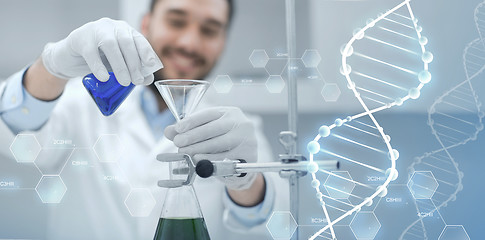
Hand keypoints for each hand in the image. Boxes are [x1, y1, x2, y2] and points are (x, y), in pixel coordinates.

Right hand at [41, 17, 162, 85]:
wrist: (70, 57)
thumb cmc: (98, 59)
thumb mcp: (117, 64)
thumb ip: (132, 69)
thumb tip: (148, 79)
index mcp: (123, 30)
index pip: (138, 38)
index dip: (145, 51)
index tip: (150, 65)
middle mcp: (111, 27)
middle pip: (125, 42)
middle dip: (134, 62)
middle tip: (137, 80)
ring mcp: (94, 30)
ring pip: (110, 45)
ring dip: (120, 65)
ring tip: (125, 82)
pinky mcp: (79, 38)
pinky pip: (90, 52)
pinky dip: (99, 66)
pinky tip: (104, 78)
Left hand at [164, 107, 257, 189]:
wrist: (243, 161)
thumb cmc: (222, 143)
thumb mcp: (207, 133)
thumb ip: (188, 131)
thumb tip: (169, 132)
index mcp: (229, 112)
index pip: (209, 114)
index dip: (192, 121)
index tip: (177, 128)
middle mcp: (240, 122)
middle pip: (214, 128)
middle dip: (193, 136)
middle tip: (178, 143)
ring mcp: (246, 138)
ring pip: (219, 142)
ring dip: (199, 148)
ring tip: (184, 152)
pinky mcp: (248, 153)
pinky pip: (226, 157)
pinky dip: (210, 158)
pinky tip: (198, 159)